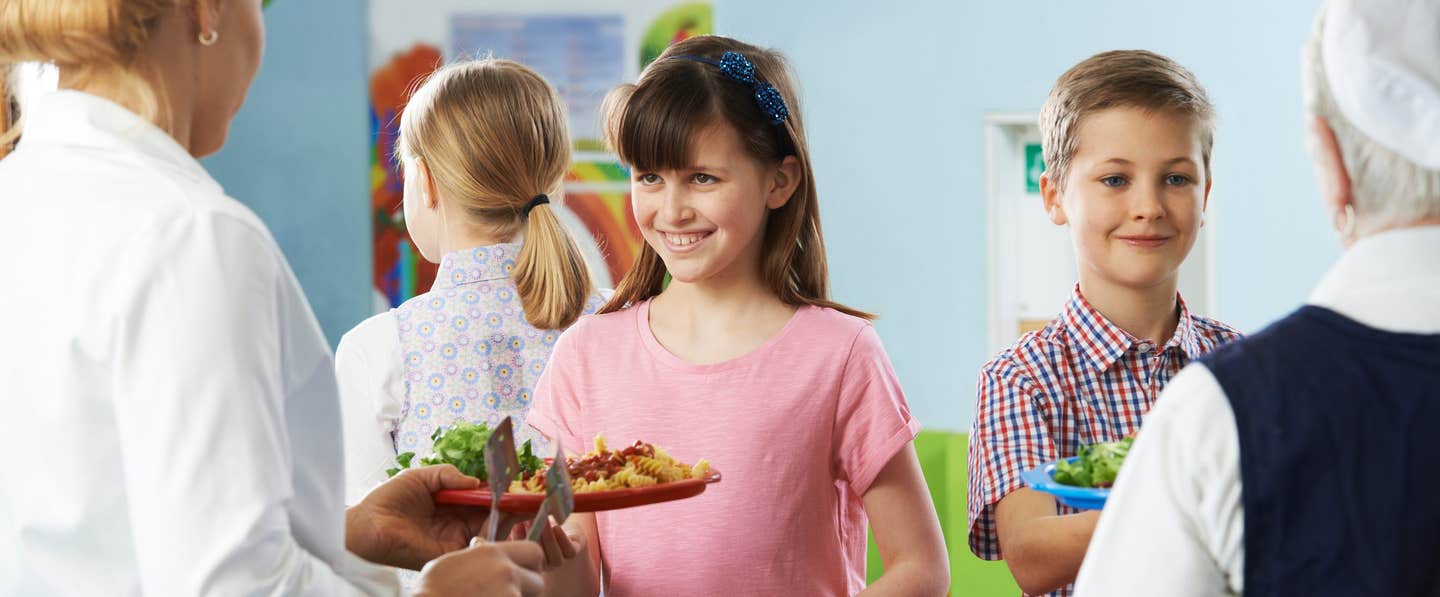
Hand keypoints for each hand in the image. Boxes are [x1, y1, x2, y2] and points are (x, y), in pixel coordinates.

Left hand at [345, 464, 521, 569]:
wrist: (368, 524)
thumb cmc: (388, 499)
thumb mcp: (422, 477)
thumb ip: (449, 475)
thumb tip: (476, 481)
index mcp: (450, 504)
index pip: (481, 498)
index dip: (499, 491)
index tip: (516, 484)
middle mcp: (456, 522)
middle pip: (491, 514)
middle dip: (510, 505)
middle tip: (528, 497)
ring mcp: (455, 538)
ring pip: (489, 529)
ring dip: (505, 517)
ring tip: (519, 505)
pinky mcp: (450, 552)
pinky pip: (476, 545)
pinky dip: (491, 533)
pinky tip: (500, 520)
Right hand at [414, 539, 545, 596]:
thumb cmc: (430, 591)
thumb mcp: (451, 562)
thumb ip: (475, 553)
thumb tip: (480, 544)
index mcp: (493, 554)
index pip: (534, 552)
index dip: (530, 565)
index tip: (520, 573)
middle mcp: (506, 573)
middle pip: (539, 582)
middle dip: (528, 590)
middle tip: (507, 593)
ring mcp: (509, 596)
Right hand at [518, 517, 584, 570]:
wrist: (558, 519)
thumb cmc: (536, 522)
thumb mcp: (524, 522)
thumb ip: (515, 523)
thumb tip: (509, 514)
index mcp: (529, 561)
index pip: (523, 557)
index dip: (519, 541)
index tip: (516, 525)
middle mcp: (544, 564)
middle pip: (540, 559)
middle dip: (535, 538)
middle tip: (530, 521)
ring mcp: (558, 560)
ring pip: (555, 558)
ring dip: (549, 539)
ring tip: (544, 522)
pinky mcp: (572, 551)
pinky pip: (570, 552)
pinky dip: (563, 540)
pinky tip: (556, 527)